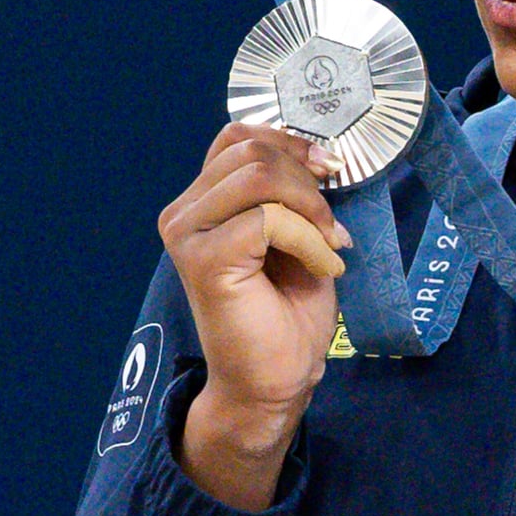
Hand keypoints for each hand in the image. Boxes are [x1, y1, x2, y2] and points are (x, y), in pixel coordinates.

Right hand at [158, 125, 351, 506]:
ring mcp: (187, 234)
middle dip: (307, 181)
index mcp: (203, 199)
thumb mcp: (297, 231)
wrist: (274, 378)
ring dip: (311, 209)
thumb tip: (320, 152)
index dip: (291, 143)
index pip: (240, 137)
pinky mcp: (202, 260)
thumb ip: (291, 189)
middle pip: (252, 151)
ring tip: (329, 247)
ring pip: (259, 176)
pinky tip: (322, 269)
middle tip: (332, 225)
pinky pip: (269, 220)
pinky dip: (309, 240)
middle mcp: (184, 211)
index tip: (331, 170)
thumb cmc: (288, 308)